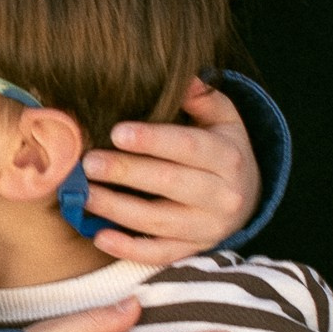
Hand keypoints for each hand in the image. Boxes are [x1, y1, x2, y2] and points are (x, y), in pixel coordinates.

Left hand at [80, 79, 258, 261]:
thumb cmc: (223, 149)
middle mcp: (223, 196)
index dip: (152, 140)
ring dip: (117, 210)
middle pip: (170, 184)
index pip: (188, 148)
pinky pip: (159, 254)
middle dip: (126, 173)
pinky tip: (99, 236)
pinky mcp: (194, 250)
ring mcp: (209, 228)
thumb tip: (184, 77)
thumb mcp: (224, 118)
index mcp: (229, 158)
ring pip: (159, 222)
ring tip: (84, 195)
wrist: (247, 197)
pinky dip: (129, 250)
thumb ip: (202, 98)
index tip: (116, 132)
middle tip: (88, 164)